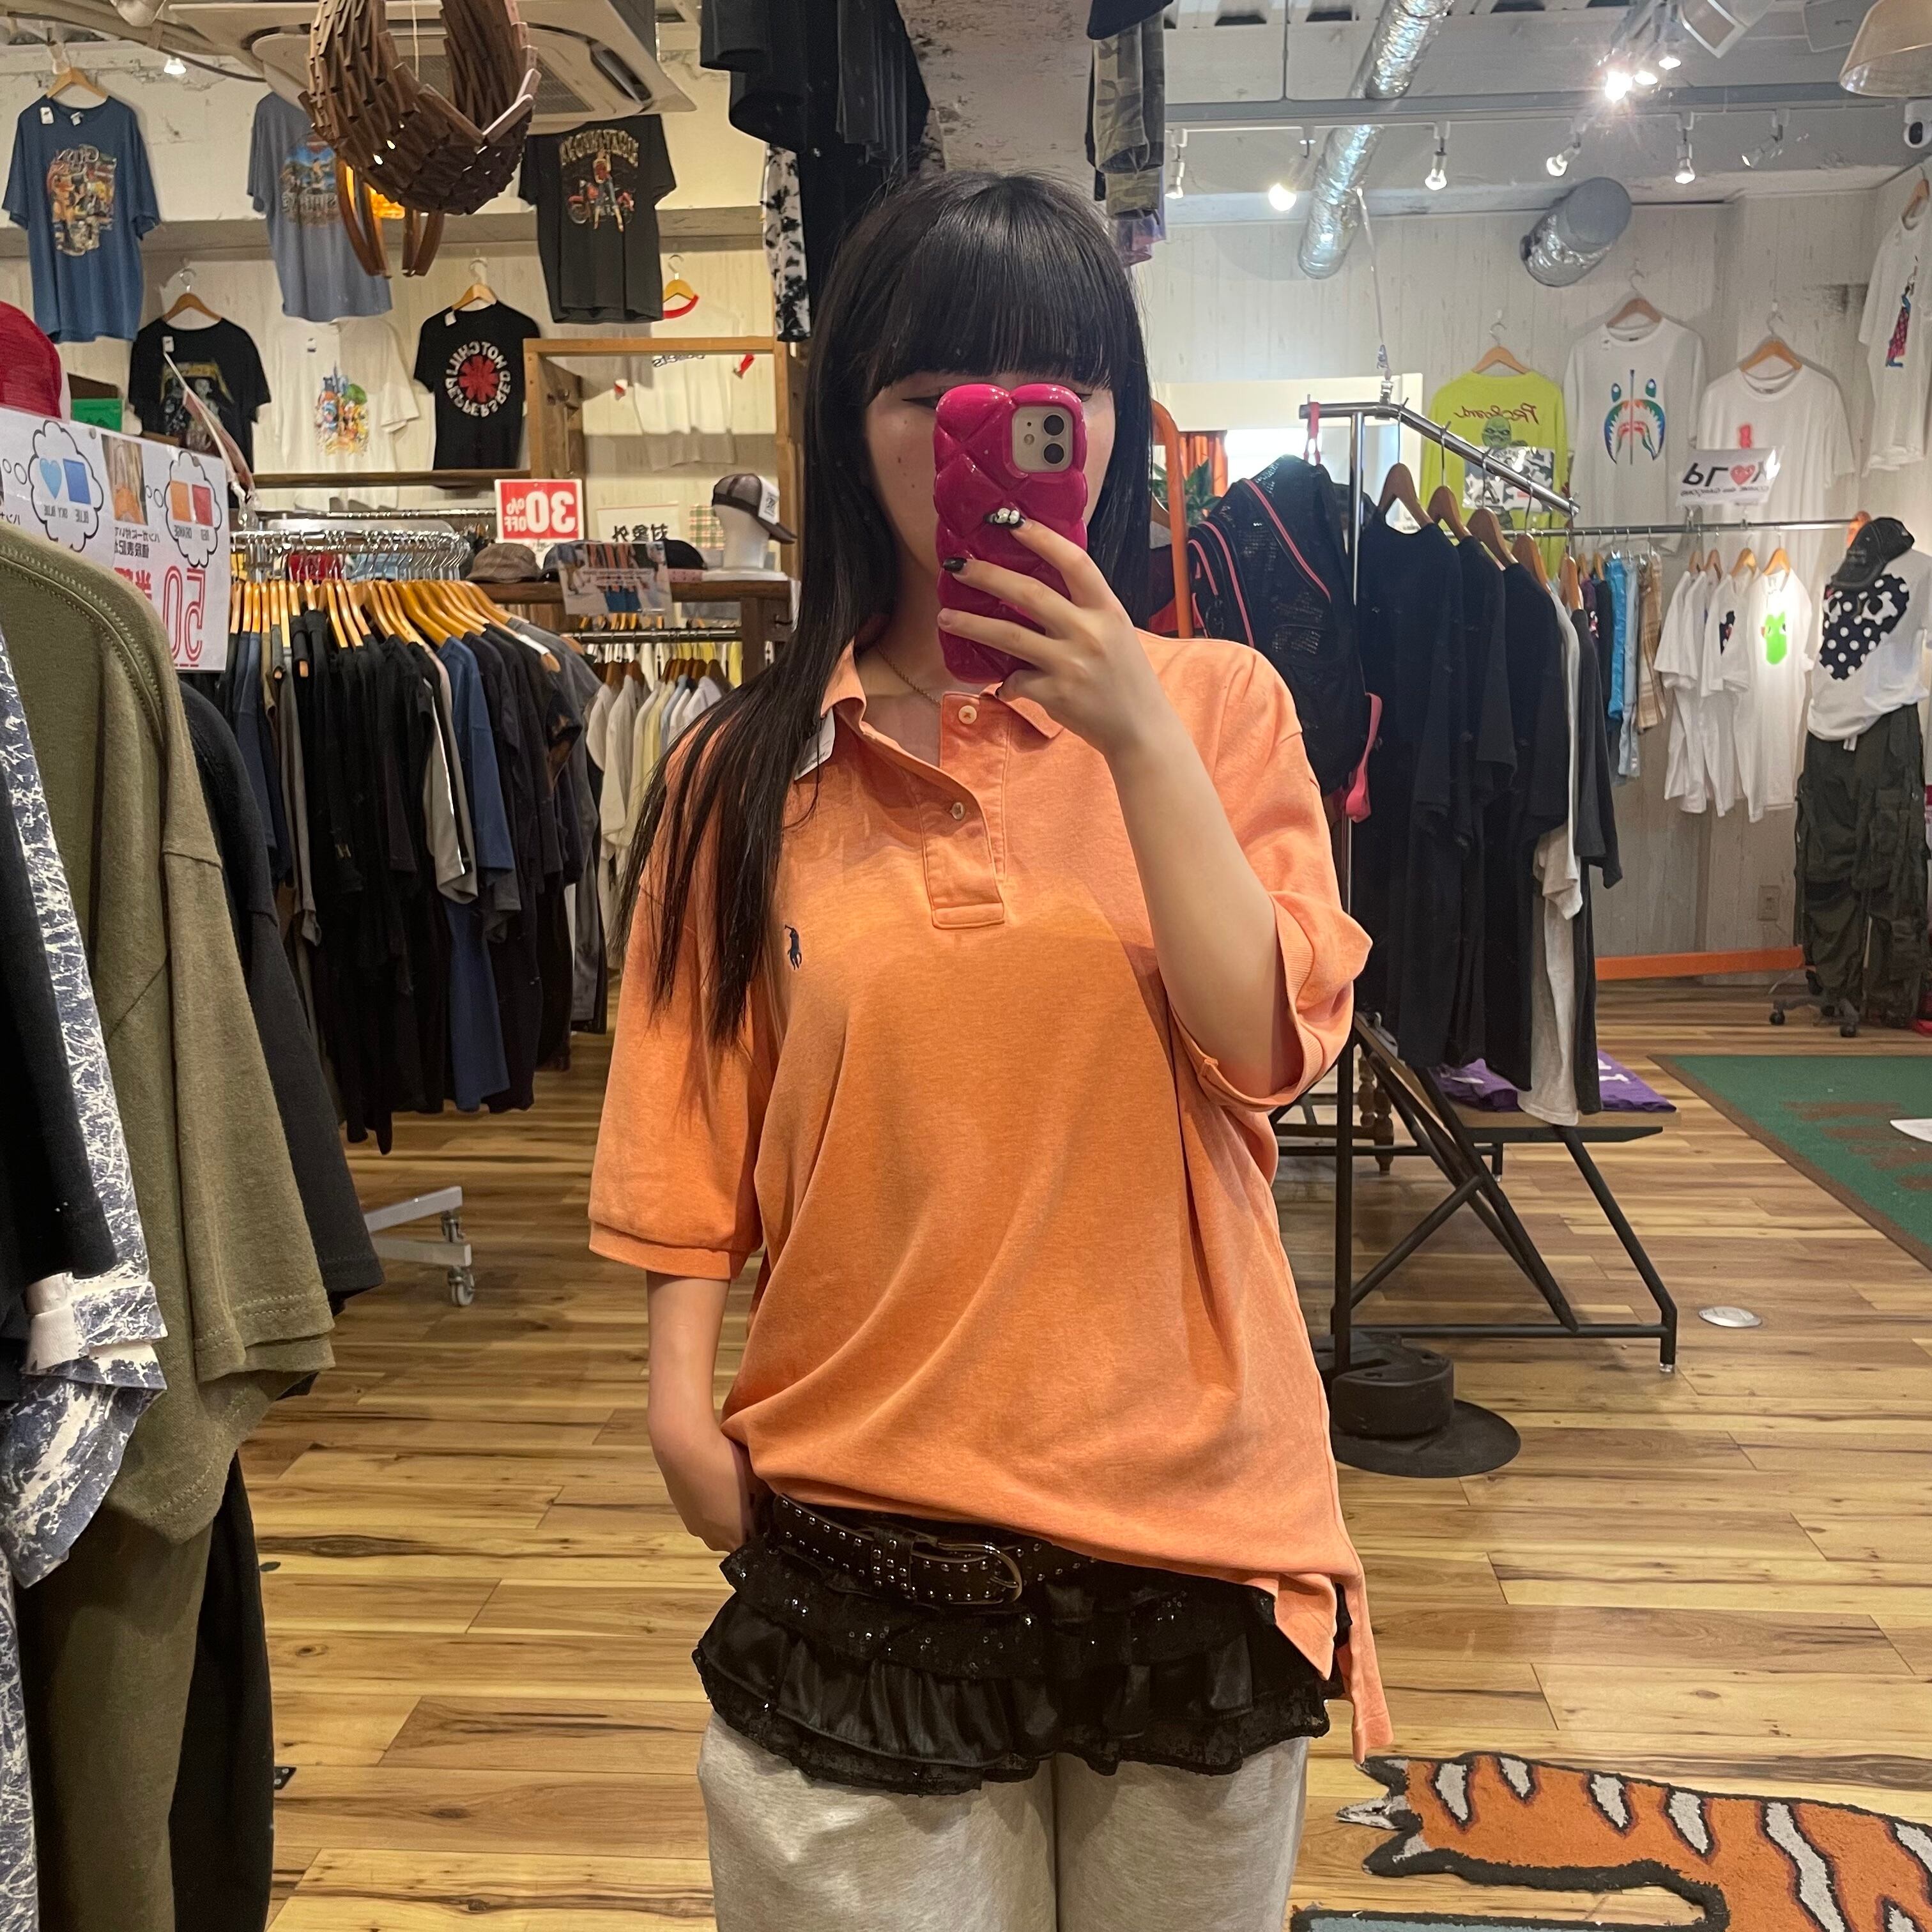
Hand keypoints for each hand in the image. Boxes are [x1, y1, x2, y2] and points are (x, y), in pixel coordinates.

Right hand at [653, 1414, 758, 1552]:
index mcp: (735, 1540)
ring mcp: (696, 1529)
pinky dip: (712, 1502)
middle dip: (747, 1520)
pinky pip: (705, 1514)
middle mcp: (715, 1542)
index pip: (756, 1544)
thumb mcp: (759, 1481)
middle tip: (755, 1496)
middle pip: (738, 1537)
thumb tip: (775, 1507)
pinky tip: (715, 1481)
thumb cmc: (727, 1467)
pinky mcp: (683, 1514)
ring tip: (732, 1485)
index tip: (770, 1511)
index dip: (765, 1528)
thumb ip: (769, 1500)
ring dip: (727, 1511)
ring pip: (720, 1525)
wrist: (684, 1449)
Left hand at [936, 519, 1179, 764]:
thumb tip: (1036, 589)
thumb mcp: (1115, 631)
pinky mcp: (1056, 695)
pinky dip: (1005, 682)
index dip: (1041, 537)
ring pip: (1010, 636)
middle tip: (958, 565)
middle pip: (1030, 593)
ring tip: (945, 616)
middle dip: (988, 575)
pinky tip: (1001, 685)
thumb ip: (1083, 609)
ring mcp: (1072, 663)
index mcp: (1107, 609)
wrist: (1141, 730)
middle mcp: (1090, 632)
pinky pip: (1016, 681)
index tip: (1009, 520)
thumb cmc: (1126, 679)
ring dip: (972, 624)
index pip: (1074, 561)